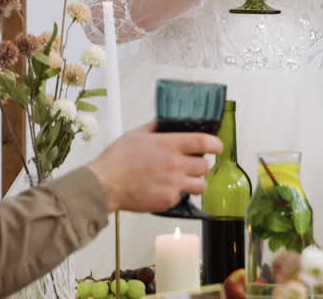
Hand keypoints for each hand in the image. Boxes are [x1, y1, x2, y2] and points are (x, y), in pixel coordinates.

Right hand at [88, 121, 221, 212]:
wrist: (104, 185)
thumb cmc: (117, 160)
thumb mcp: (137, 134)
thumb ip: (156, 126)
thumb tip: (165, 121)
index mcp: (169, 145)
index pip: (204, 142)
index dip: (216, 144)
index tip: (218, 146)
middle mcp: (175, 165)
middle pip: (205, 166)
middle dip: (202, 165)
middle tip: (194, 165)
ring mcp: (173, 184)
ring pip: (201, 185)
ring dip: (196, 182)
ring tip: (185, 180)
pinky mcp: (168, 201)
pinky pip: (183, 198)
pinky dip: (178, 194)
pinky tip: (166, 189)